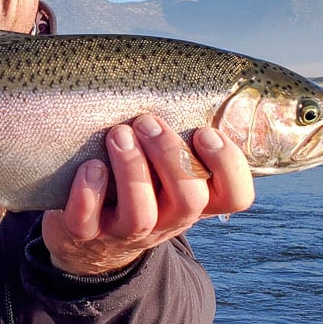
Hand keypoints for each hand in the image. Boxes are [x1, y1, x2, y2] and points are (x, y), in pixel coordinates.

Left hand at [42, 114, 254, 276]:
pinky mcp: (87, 234)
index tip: (203, 132)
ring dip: (131, 167)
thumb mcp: (167, 165)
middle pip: (189, 199)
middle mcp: (168, 220)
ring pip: (140, 213)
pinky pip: (87, 222)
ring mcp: (128, 231)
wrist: (92, 234)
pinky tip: (91, 167)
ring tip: (118, 134)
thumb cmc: (139, 180)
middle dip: (169, 155)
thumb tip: (194, 89)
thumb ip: (183, 139)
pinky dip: (88, 193)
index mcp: (196, 199)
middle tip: (146, 123)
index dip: (227, 164)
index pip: (235, 196)